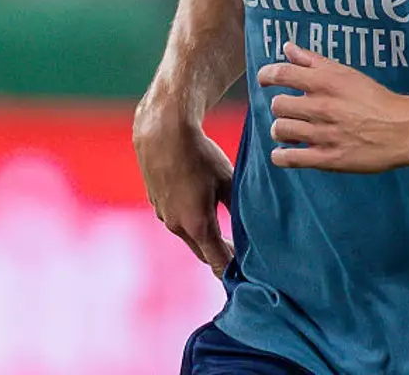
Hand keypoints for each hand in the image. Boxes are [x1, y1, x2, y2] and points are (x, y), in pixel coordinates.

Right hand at [132, 106, 234, 276]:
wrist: (162, 132)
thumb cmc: (199, 154)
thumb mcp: (228, 179)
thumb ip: (238, 207)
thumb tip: (252, 227)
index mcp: (197, 225)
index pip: (217, 262)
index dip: (232, 272)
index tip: (247, 277)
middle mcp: (177, 226)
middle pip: (203, 252)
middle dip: (220, 255)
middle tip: (241, 258)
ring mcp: (163, 215)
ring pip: (188, 235)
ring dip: (205, 237)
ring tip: (223, 230)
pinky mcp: (156, 202)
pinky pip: (176, 219)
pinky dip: (190, 220)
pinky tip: (199, 203)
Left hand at [256, 42, 408, 171]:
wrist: (402, 129)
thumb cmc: (374, 99)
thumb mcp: (346, 73)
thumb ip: (314, 61)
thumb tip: (287, 48)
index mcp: (326, 83)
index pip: (282, 74)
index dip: (266, 75)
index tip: (264, 79)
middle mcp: (322, 107)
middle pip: (278, 105)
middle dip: (280, 107)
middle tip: (290, 110)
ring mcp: (324, 135)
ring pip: (281, 130)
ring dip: (281, 130)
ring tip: (290, 131)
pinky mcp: (328, 159)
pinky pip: (290, 158)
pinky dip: (281, 156)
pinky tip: (284, 152)